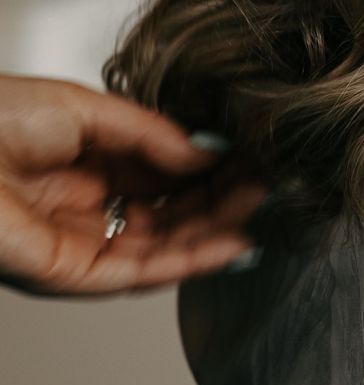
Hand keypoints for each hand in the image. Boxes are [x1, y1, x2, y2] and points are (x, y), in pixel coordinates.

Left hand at [0, 73, 266, 294]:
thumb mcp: (89, 111)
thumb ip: (152, 134)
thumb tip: (209, 151)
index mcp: (91, 164)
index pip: (168, 175)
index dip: (214, 167)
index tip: (256, 153)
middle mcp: (91, 208)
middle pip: (175, 214)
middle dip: (224, 200)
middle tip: (270, 182)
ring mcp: (84, 244)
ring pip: (167, 247)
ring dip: (218, 231)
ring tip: (263, 208)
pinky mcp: (73, 274)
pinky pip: (143, 273)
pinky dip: (191, 261)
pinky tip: (232, 242)